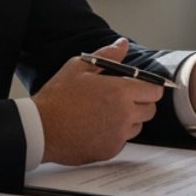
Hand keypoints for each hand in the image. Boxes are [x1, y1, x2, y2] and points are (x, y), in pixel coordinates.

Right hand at [33, 38, 164, 165]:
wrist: (40, 129)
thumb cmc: (58, 97)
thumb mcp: (79, 67)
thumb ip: (107, 55)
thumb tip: (122, 44)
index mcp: (120, 91)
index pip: (155, 91)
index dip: (149, 88)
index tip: (140, 87)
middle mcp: (124, 115)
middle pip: (150, 110)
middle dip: (140, 103)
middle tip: (120, 99)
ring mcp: (118, 135)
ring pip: (137, 126)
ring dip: (129, 119)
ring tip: (106, 113)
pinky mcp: (110, 150)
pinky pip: (122, 140)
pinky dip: (115, 134)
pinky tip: (97, 127)